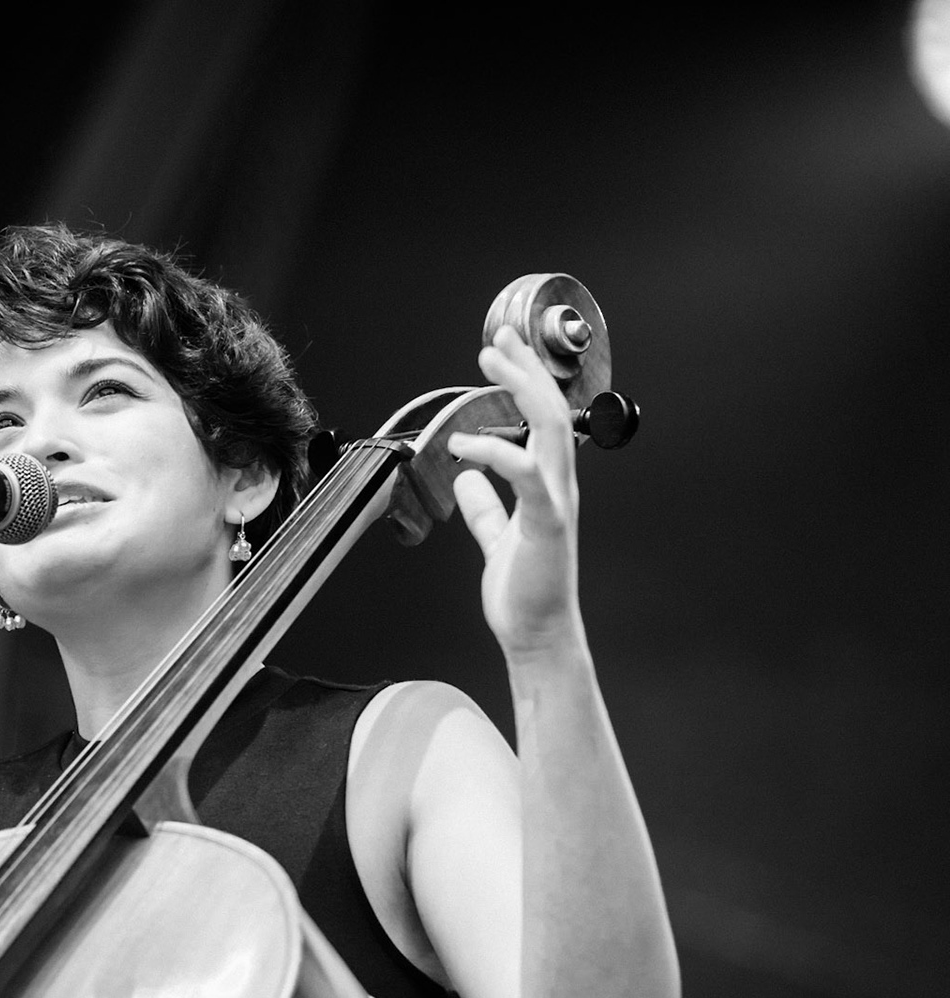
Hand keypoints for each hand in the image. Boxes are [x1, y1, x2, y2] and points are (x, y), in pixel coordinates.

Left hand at [445, 325, 584, 661]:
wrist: (537, 633)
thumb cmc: (523, 590)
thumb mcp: (498, 538)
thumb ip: (486, 508)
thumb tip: (468, 479)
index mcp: (549, 485)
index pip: (545, 419)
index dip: (526, 381)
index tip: (502, 352)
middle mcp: (559, 485)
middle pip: (553, 410)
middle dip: (526, 369)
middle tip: (499, 338)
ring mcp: (557, 502)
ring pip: (552, 429)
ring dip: (522, 390)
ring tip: (490, 363)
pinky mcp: (546, 524)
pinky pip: (527, 475)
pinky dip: (497, 452)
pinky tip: (464, 447)